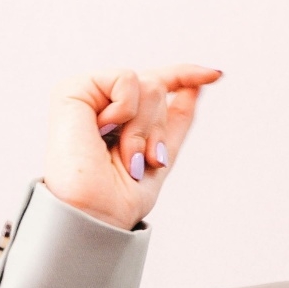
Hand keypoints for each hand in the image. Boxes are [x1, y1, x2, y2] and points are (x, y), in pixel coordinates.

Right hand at [42, 64, 221, 229]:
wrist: (96, 213)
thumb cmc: (121, 196)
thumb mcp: (162, 154)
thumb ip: (176, 119)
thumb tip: (196, 87)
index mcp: (122, 117)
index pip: (157, 85)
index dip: (186, 75)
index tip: (216, 75)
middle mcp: (104, 103)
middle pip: (158, 87)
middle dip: (159, 128)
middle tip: (141, 161)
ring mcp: (88, 95)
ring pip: (148, 84)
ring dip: (144, 129)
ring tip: (125, 156)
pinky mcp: (72, 90)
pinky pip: (126, 79)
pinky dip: (127, 109)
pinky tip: (104, 129)